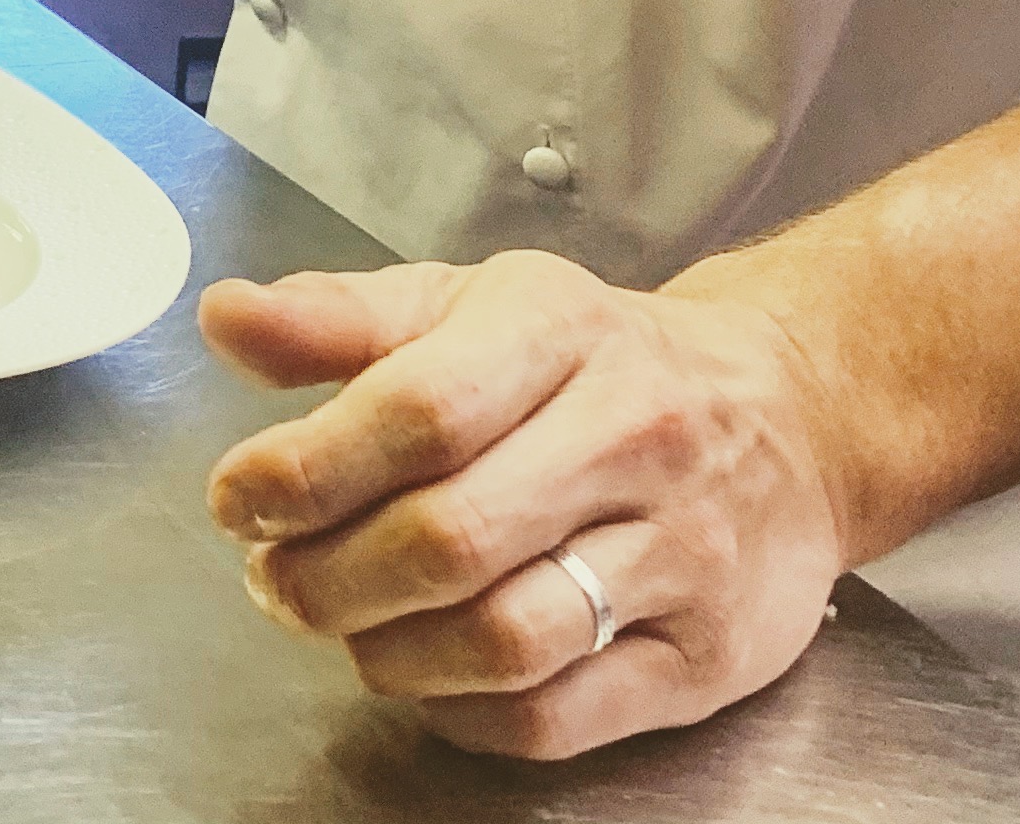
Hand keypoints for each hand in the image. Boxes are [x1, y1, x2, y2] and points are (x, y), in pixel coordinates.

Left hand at [199, 253, 852, 758]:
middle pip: (450, 536)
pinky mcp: (707, 657)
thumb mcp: (469, 304)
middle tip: (276, 580)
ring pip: (505, 638)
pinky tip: (425, 675)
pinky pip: (559, 716)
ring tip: (345, 625)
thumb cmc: (598, 362)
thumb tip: (226, 319)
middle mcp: (634, 435)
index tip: (239, 497)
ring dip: (388, 651)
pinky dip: (462, 712)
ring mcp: (683, 552)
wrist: (793, 417)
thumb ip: (339, 319)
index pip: (419, 409)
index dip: (307, 468)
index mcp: (559, 329)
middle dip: (329, 575)